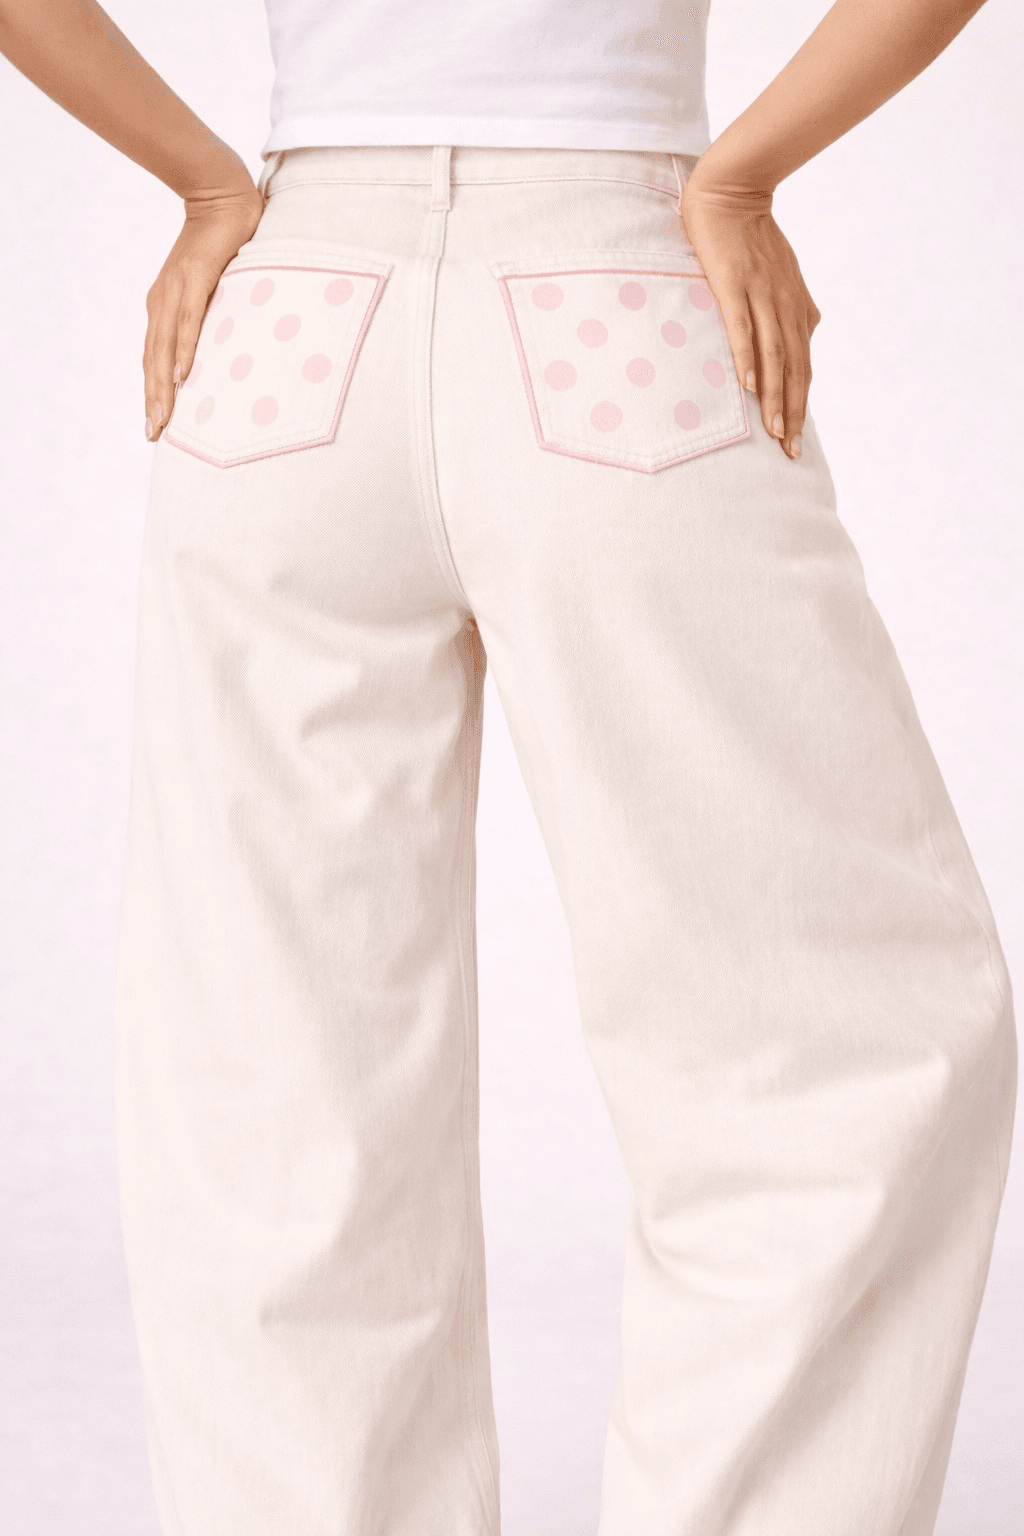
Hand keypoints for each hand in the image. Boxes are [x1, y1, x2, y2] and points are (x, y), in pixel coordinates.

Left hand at [144, 177, 265, 440]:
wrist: (222, 194)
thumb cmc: (221, 244)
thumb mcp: (211, 287)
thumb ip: (209, 314)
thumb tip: (220, 347)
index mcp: (164, 306)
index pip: (154, 357)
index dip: (153, 392)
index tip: (154, 425)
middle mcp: (163, 301)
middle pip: (154, 360)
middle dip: (153, 399)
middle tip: (153, 434)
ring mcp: (177, 290)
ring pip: (165, 347)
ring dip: (163, 385)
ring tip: (162, 416)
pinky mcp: (196, 277)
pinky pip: (189, 320)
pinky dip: (183, 348)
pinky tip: (182, 373)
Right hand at [679, 167, 819, 459]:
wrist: (734, 191)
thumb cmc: (753, 234)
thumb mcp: (783, 274)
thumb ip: (795, 306)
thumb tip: (808, 332)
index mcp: (794, 308)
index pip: (801, 366)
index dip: (801, 404)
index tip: (796, 440)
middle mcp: (784, 306)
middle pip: (793, 369)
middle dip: (793, 412)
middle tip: (791, 450)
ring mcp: (759, 296)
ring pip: (773, 355)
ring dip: (774, 396)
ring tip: (774, 431)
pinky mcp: (733, 285)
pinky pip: (742, 328)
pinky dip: (747, 357)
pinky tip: (748, 385)